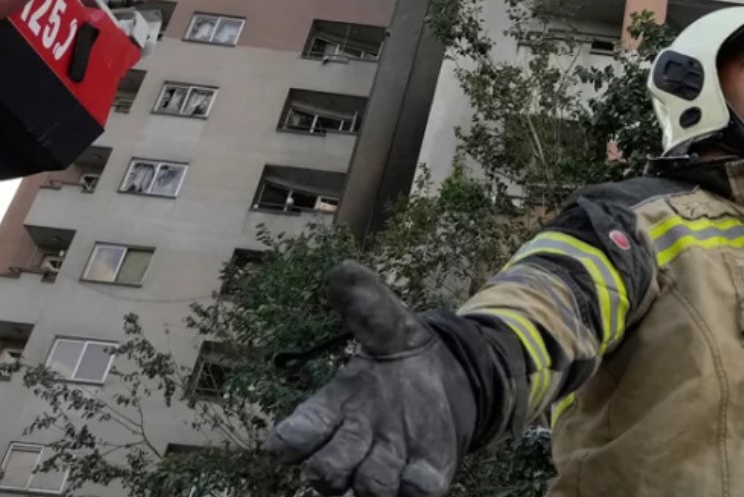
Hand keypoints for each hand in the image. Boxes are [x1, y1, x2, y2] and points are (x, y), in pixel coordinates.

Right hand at [266, 262, 474, 496]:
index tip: (289, 439)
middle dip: (332, 467)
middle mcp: (351, 446)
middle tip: (355, 441)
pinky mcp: (422, 480)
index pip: (294, 437)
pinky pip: (412, 495)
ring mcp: (386, 467)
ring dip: (375, 479)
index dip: (290, 441)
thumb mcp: (391, 327)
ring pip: (365, 490)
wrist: (455, 382)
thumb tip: (340, 270)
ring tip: (392, 453)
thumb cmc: (405, 360)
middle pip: (324, 474)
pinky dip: (414, 489)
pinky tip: (421, 475)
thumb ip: (367, 306)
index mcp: (334, 409)